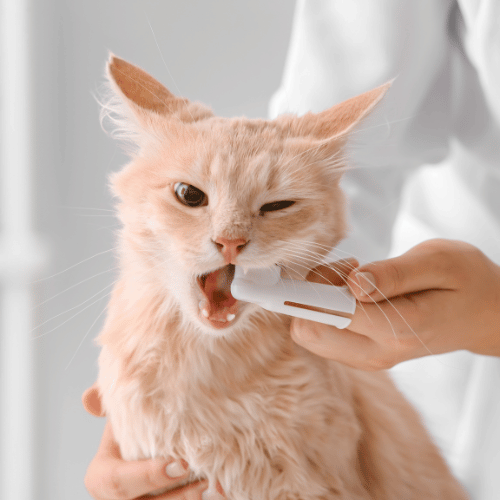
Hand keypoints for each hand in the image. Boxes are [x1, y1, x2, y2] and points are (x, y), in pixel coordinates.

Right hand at [82, 385, 211, 499]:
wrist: (152, 443)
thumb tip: (89, 399)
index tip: (181, 464)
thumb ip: (108, 401)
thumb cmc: (135, 426)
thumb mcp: (120, 412)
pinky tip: (221, 492)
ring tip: (218, 489)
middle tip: (205, 481)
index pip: (118, 483)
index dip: (148, 477)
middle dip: (178, 497)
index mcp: (101, 477)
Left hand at [291, 239, 499, 369]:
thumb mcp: (440, 262)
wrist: (484, 314)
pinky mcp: (362, 354)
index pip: (329, 315)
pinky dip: (325, 308)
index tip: (282, 275)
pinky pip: (323, 334)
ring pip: (311, 333)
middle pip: (308, 331)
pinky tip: (355, 289)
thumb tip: (352, 283)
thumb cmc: (465, 280)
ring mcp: (368, 358)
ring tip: (356, 276)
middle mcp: (376, 352)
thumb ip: (394, 274)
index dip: (300, 293)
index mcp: (397, 328)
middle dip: (309, 293)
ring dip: (317, 299)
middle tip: (346, 268)